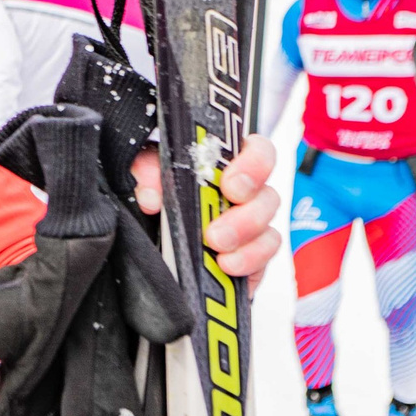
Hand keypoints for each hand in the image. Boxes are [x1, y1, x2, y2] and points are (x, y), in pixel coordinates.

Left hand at [129, 131, 281, 284]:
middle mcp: (246, 193)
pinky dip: (248, 260)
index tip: (230, 183)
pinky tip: (227, 264)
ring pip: (268, 226)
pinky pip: (264, 256)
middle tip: (218, 228)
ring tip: (217, 247)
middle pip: (266, 193)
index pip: (257, 151)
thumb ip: (147, 172)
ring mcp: (252, 226)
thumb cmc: (159, 201)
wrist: (154, 250)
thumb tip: (151, 196)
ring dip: (244, 237)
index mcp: (225, 165)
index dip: (253, 163)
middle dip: (245, 211)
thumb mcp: (147, 177)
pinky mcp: (253, 256)